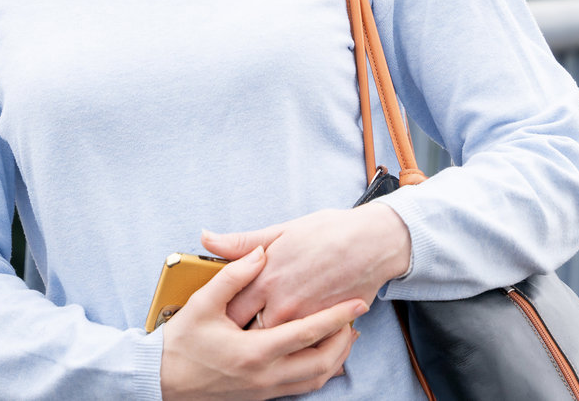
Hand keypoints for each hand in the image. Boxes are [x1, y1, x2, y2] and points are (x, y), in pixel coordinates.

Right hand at [159, 244, 364, 400]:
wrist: (160, 383)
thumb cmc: (179, 344)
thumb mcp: (202, 304)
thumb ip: (234, 276)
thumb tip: (259, 254)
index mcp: (254, 352)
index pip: (308, 334)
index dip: (336, 317)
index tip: (357, 303)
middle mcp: (264, 376)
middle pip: (322, 363)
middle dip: (344, 341)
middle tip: (355, 319)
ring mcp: (264, 390)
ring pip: (315, 379)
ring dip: (335, 358)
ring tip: (344, 335)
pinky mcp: (259, 396)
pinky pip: (300, 387)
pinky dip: (317, 371)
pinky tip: (321, 356)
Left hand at [200, 204, 411, 329]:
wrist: (372, 242)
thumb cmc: (326, 232)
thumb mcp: (280, 231)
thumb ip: (241, 242)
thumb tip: (206, 237)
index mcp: (265, 277)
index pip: (230, 307)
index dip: (220, 315)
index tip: (214, 319)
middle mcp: (282, 302)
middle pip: (248, 331)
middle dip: (238, 336)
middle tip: (230, 337)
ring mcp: (304, 318)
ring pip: (273, 343)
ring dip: (265, 344)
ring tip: (255, 345)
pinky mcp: (324, 327)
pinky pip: (301, 346)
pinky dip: (293, 347)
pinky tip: (286, 344)